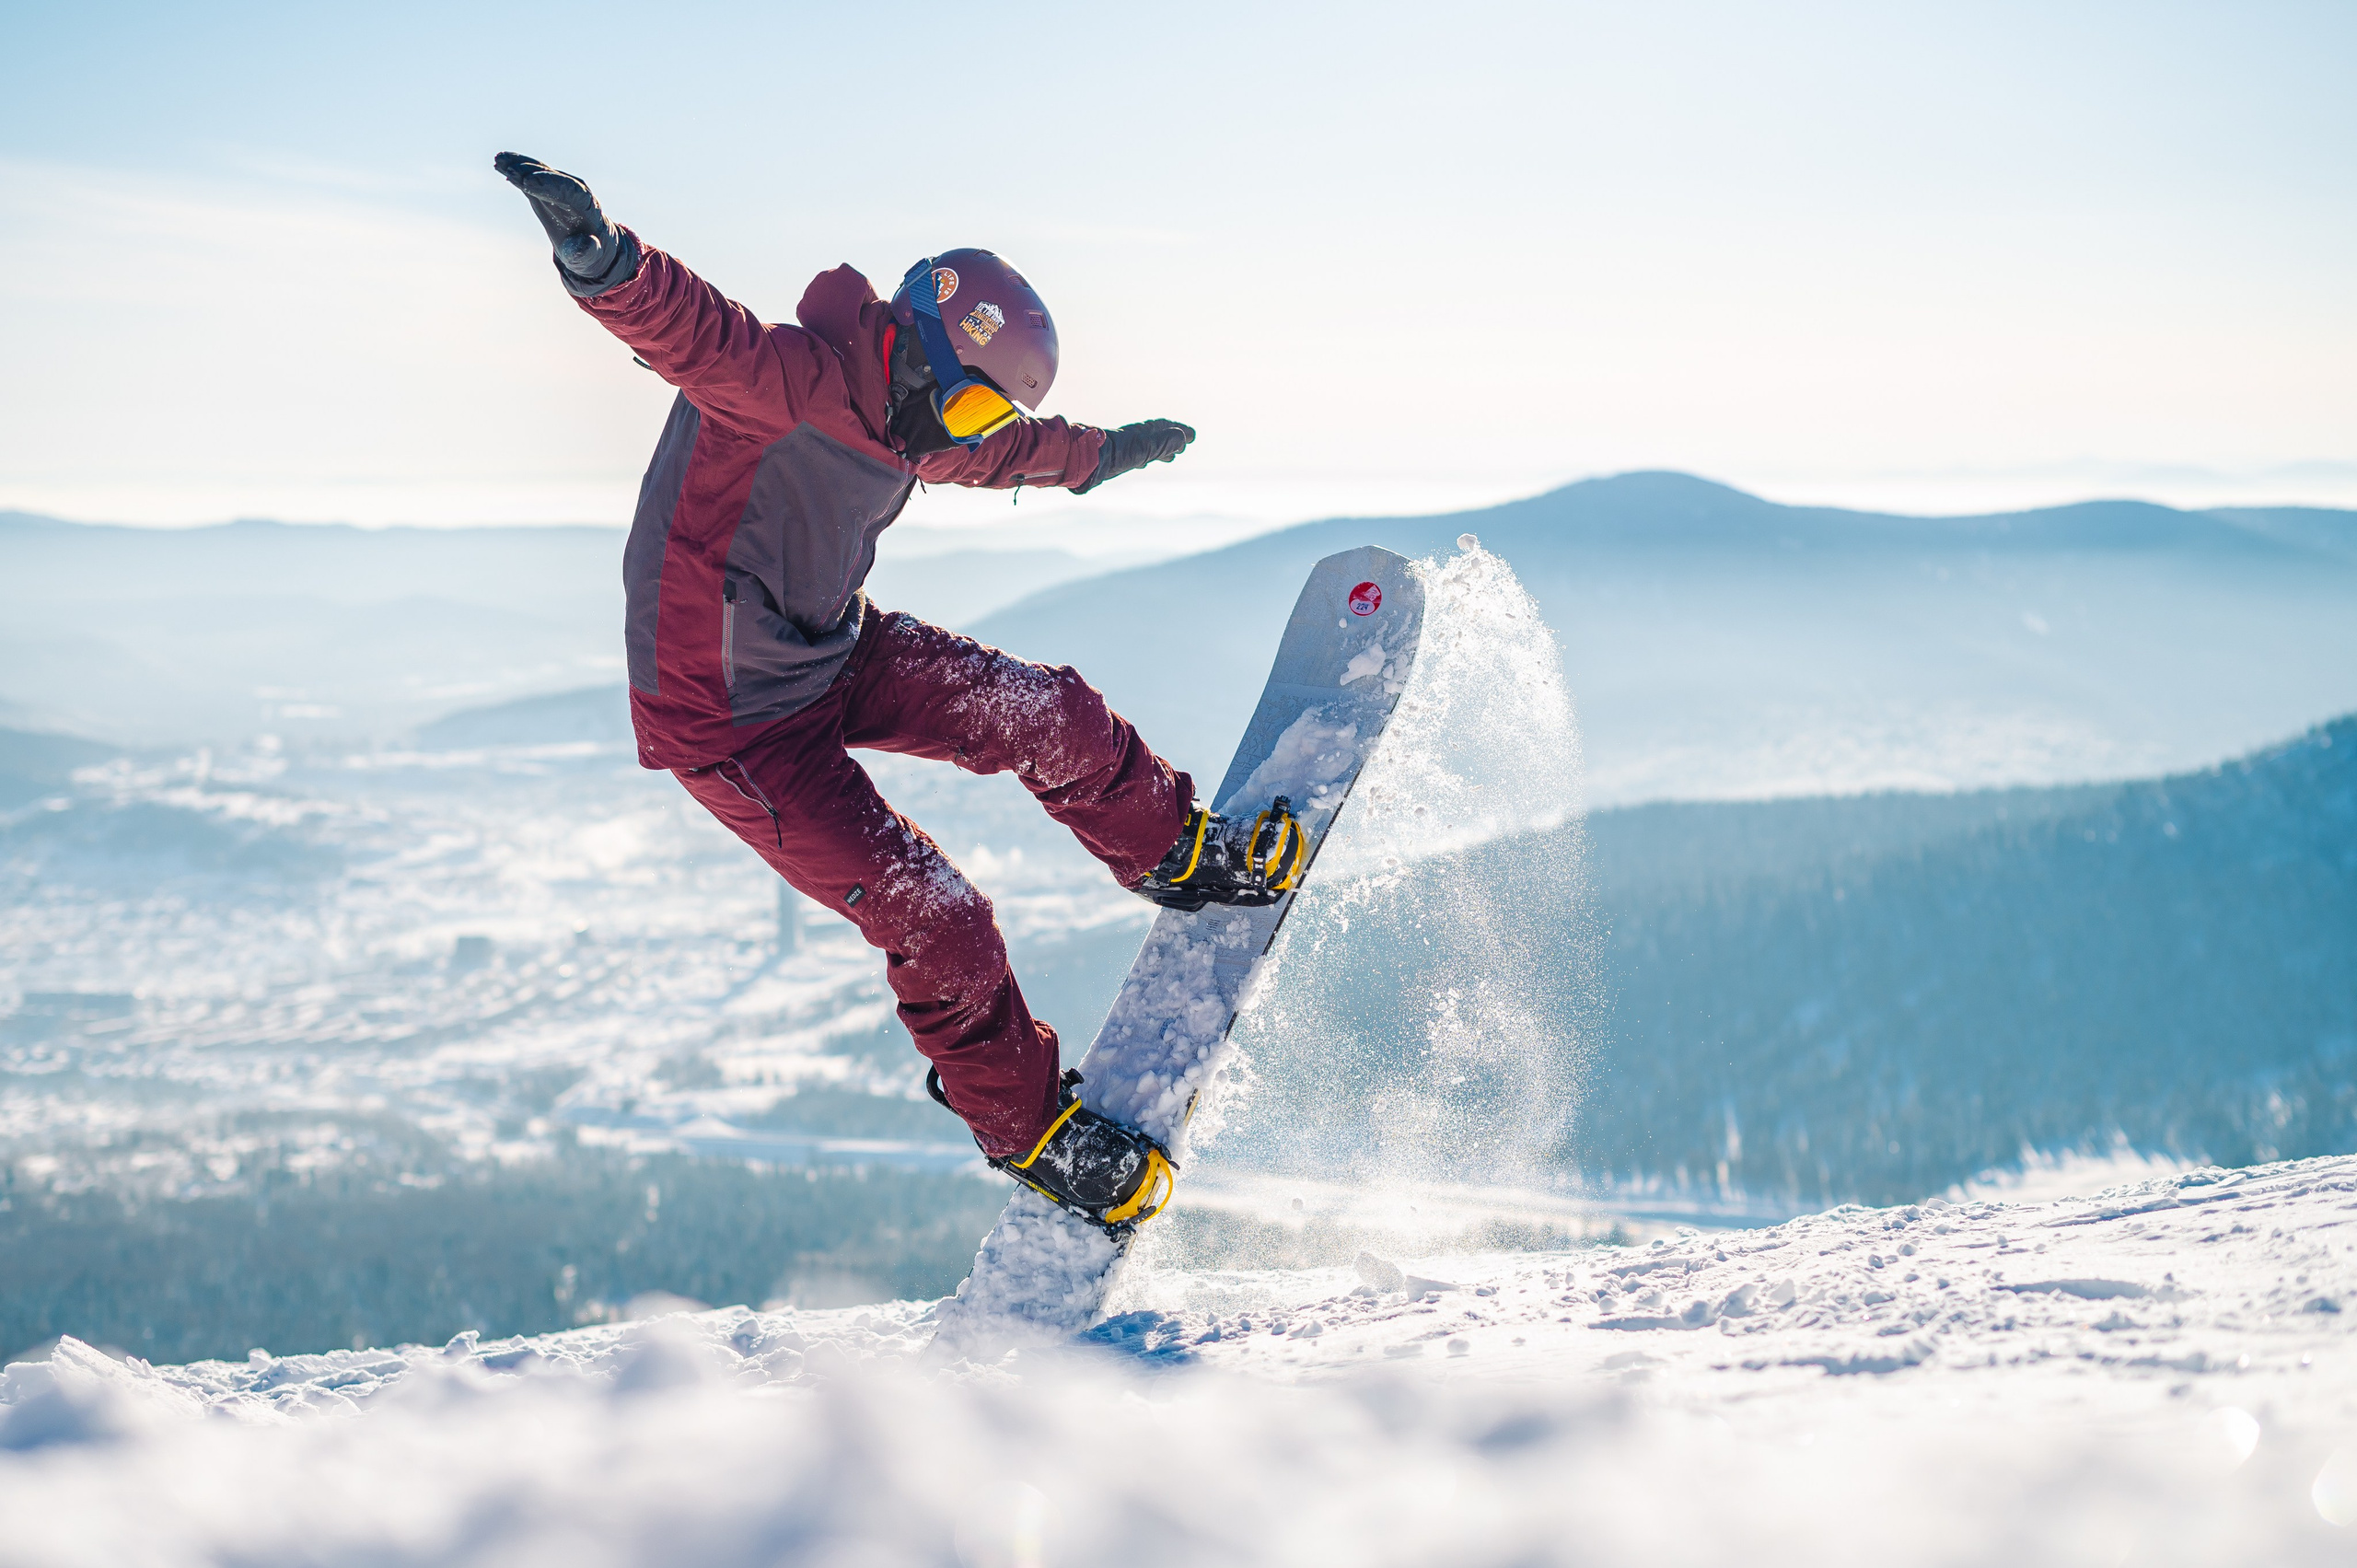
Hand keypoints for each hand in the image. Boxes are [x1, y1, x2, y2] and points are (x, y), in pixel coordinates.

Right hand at [493, 151, 622, 282]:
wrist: (591, 244)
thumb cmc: (591, 253)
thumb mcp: (590, 258)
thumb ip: (585, 252)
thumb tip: (584, 244)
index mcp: (587, 206)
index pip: (570, 190)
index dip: (549, 184)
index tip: (528, 183)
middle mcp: (574, 190)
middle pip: (552, 177)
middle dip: (531, 173)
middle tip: (510, 170)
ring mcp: (559, 186)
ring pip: (539, 171)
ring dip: (520, 165)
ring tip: (500, 160)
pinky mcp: (545, 187)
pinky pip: (529, 175)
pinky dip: (516, 168)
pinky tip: (500, 162)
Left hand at [1075, 419, 1196, 492]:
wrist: (1083, 460)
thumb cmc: (1113, 454)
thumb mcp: (1142, 448)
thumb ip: (1162, 444)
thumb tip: (1183, 438)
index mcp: (1141, 434)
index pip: (1163, 429)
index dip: (1178, 431)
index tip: (1191, 435)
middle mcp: (1132, 438)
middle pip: (1156, 436)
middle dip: (1171, 439)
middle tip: (1184, 444)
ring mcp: (1123, 448)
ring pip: (1146, 447)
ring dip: (1160, 450)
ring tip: (1171, 457)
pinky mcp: (1114, 459)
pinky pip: (1135, 455)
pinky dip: (1146, 457)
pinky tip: (1143, 462)